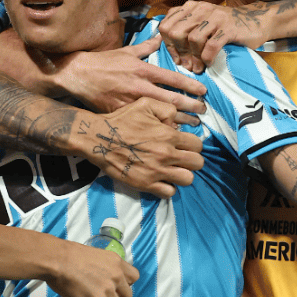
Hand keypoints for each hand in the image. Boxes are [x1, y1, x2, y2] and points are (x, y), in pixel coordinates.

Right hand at [46, 240, 137, 296]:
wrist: (55, 259)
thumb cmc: (65, 254)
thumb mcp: (92, 255)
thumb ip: (101, 266)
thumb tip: (96, 277)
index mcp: (115, 262)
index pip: (134, 277)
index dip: (126, 284)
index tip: (117, 287)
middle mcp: (116, 276)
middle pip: (127, 296)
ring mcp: (108, 291)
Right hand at [53, 36, 205, 122]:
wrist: (78, 75)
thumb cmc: (102, 62)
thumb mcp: (126, 52)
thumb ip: (146, 46)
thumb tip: (160, 36)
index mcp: (142, 70)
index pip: (173, 78)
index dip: (191, 86)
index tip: (203, 91)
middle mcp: (139, 86)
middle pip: (171, 99)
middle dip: (191, 106)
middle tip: (203, 111)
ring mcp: (130, 101)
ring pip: (160, 114)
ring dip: (179, 120)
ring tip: (192, 124)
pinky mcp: (120, 112)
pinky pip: (143, 122)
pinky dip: (157, 127)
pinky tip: (169, 132)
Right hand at [74, 98, 204, 197]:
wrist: (98, 138)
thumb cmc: (121, 120)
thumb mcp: (145, 104)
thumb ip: (167, 109)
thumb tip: (177, 124)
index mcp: (169, 135)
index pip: (198, 144)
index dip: (192, 145)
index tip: (183, 145)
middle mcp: (167, 154)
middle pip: (197, 163)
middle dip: (192, 160)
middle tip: (180, 159)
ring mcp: (157, 171)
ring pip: (187, 179)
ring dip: (182, 175)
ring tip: (173, 171)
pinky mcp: (146, 184)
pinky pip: (169, 192)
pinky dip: (167, 187)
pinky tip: (161, 180)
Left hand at [159, 0, 268, 72]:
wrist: (256, 21)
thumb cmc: (224, 27)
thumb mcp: (200, 23)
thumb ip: (183, 30)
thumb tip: (168, 50)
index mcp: (189, 7)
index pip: (166, 26)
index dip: (167, 45)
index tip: (176, 58)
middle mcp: (200, 9)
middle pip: (176, 32)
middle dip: (179, 52)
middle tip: (186, 65)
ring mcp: (215, 17)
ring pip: (192, 39)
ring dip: (194, 58)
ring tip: (197, 67)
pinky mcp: (229, 28)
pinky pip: (211, 45)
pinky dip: (207, 57)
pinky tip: (209, 63)